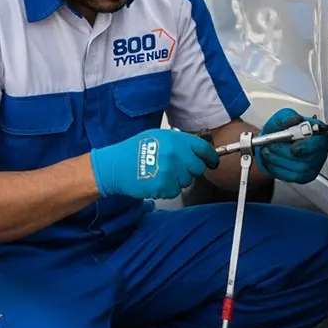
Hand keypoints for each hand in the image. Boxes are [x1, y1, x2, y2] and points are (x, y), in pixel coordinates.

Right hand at [90, 129, 219, 199]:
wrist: (115, 166)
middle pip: (197, 168)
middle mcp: (175, 153)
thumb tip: (198, 150)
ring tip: (160, 173)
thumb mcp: (157, 137)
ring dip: (177, 180)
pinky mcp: (165, 185)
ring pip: (187, 181)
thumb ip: (178, 142)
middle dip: (190, 170)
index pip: (204, 148)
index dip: (211, 158)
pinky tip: (155, 181)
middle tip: (175, 170)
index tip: (212, 163)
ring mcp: (171, 170)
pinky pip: (175, 191)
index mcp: (175, 139)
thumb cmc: (133, 151)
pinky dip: (167, 189)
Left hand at [256, 108, 327, 183]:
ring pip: (298, 168)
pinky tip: (272, 161)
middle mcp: (318, 150)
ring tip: (268, 151)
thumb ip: (287, 116)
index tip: (294, 147)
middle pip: (308, 159)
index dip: (307, 147)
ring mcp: (312, 165)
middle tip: (271, 145)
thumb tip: (295, 119)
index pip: (320, 143)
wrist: (269, 143)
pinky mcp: (304, 176)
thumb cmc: (279, 131)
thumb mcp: (280, 118)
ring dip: (278, 160)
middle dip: (284, 152)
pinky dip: (277, 168)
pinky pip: (291, 177)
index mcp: (317, 133)